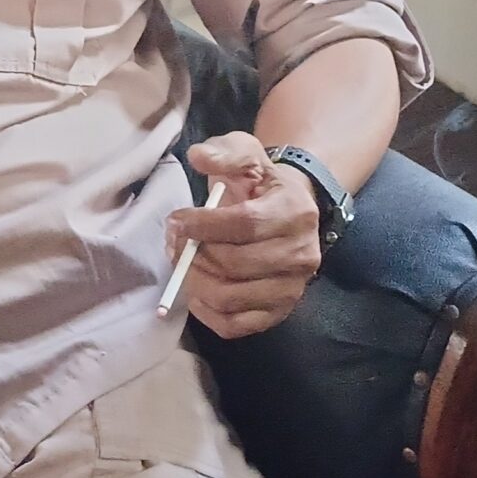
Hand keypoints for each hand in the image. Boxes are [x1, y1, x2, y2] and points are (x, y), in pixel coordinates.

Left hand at [165, 132, 323, 339]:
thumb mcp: (245, 154)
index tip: (176, 220)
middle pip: (235, 264)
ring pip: (231, 297)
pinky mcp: (279, 313)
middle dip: (193, 254)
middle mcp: (303, 254)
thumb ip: (223, 152)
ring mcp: (293, 288)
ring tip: (181, 264)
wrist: (288, 210)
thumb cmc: (260, 183)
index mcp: (296, 211)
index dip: (203, 225)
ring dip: (195, 282)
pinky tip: (196, 292)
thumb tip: (198, 157)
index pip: (244, 224)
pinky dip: (207, 313)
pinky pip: (235, 325)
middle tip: (173, 243)